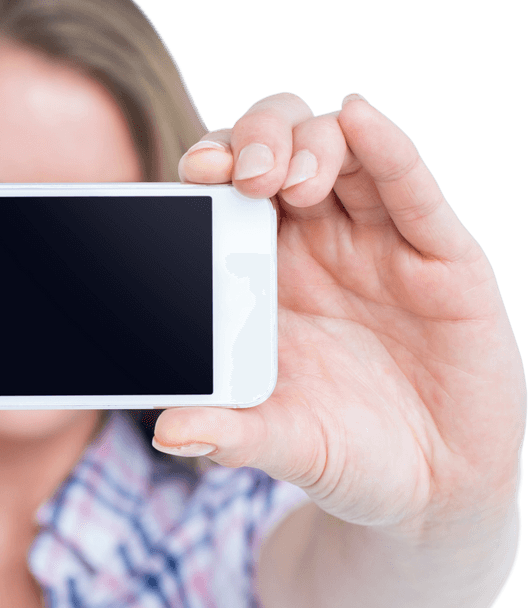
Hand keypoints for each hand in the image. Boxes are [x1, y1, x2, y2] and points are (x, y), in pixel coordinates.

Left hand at [157, 93, 524, 538]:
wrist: (430, 488)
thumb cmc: (344, 454)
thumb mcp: (281, 444)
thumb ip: (228, 435)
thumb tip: (167, 433)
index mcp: (262, 275)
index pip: (228, 194)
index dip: (212, 169)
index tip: (192, 175)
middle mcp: (316, 245)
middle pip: (280, 149)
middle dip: (256, 141)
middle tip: (243, 178)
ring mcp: (378, 243)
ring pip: (343, 151)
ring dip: (310, 143)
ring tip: (289, 181)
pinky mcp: (440, 256)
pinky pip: (411, 189)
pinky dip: (386, 147)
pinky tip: (360, 119)